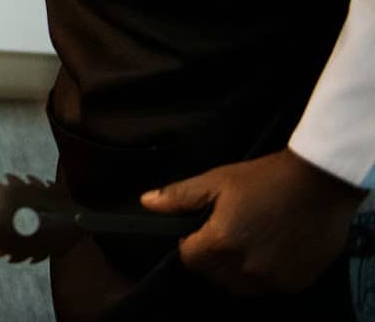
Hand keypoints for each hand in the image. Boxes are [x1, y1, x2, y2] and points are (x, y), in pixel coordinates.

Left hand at [140, 149, 367, 294]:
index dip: (189, 243)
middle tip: (224, 233)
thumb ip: (179, 196)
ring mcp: (272, 278)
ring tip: (246, 242)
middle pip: (212, 275)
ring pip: (239, 286)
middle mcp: (245, 266)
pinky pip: (268, 288)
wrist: (319, 184)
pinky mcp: (294, 283)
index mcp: (221, 242)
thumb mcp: (217, 181)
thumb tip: (147, 202)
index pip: (189, 259)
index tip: (198, 231)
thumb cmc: (267, 179)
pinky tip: (269, 250)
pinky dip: (263, 275)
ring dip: (235, 270)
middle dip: (210, 257)